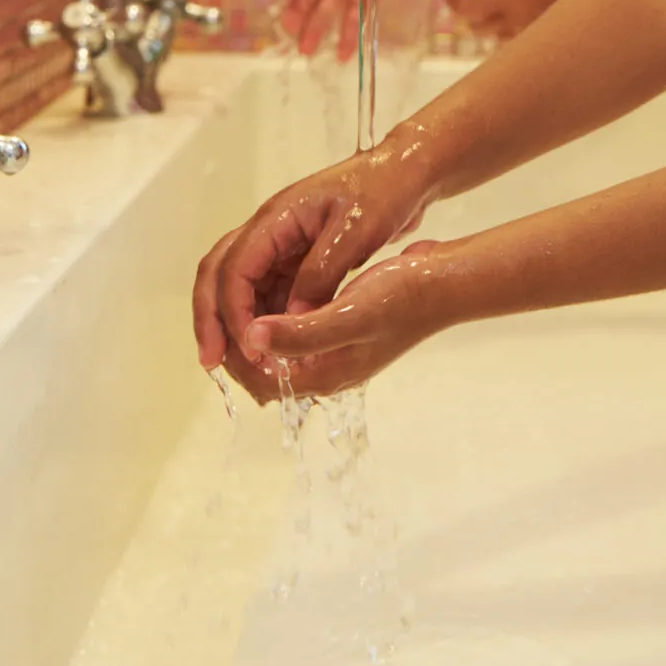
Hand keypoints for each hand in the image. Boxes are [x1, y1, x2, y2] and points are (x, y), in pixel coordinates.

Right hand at [191, 139, 437, 398]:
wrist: (406, 172)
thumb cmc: (383, 193)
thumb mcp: (354, 234)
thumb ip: (320, 276)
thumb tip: (291, 321)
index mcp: (277, 218)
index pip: (234, 267)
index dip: (231, 311)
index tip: (243, 348)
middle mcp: (270, 230)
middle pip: (221, 273)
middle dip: (212, 317)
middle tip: (211, 361)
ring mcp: (283, 242)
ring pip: (242, 284)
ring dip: (236, 321)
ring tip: (240, 363)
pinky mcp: (298, 255)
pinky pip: (269, 288)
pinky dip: (264, 316)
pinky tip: (272, 345)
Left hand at [245, 242, 456, 396]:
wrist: (444, 283)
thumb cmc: (402, 298)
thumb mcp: (348, 314)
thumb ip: (299, 332)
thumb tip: (252, 338)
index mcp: (324, 375)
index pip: (261, 382)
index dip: (234, 356)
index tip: (221, 323)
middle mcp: (326, 370)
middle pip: (266, 372)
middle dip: (239, 346)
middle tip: (224, 309)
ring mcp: (336, 351)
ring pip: (279, 350)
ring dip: (256, 330)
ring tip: (242, 295)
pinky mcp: (343, 330)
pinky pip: (297, 332)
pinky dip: (278, 317)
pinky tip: (273, 287)